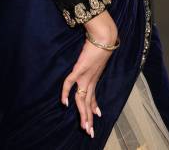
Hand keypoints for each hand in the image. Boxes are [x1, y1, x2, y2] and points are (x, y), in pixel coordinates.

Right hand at [61, 11, 117, 138]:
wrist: (104, 37)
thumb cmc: (102, 44)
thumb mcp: (99, 57)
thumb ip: (94, 62)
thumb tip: (94, 59)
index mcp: (94, 78)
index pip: (93, 97)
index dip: (94, 108)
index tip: (97, 116)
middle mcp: (90, 80)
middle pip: (88, 103)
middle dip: (88, 119)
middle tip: (90, 132)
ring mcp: (85, 75)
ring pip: (82, 99)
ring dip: (83, 114)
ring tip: (84, 127)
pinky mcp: (80, 68)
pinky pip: (69, 83)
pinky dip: (65, 93)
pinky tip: (64, 102)